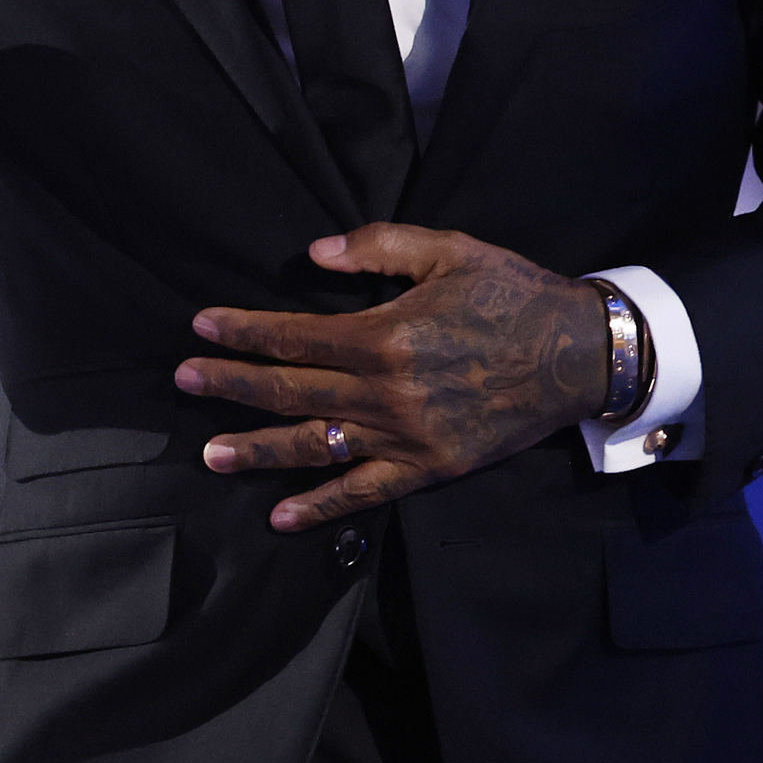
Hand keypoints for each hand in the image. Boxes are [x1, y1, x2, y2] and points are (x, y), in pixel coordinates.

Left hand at [178, 224, 616, 532]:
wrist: (579, 355)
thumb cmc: (514, 293)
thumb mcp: (450, 249)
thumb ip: (379, 247)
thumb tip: (314, 253)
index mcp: (386, 335)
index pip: (295, 336)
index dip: (244, 332)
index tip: (201, 327)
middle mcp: (387, 392)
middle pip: (292, 391)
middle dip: (231, 385)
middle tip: (183, 381)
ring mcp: (406, 436)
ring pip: (315, 446)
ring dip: (257, 448)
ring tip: (209, 451)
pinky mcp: (429, 467)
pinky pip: (364, 492)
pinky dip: (320, 507)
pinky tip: (279, 515)